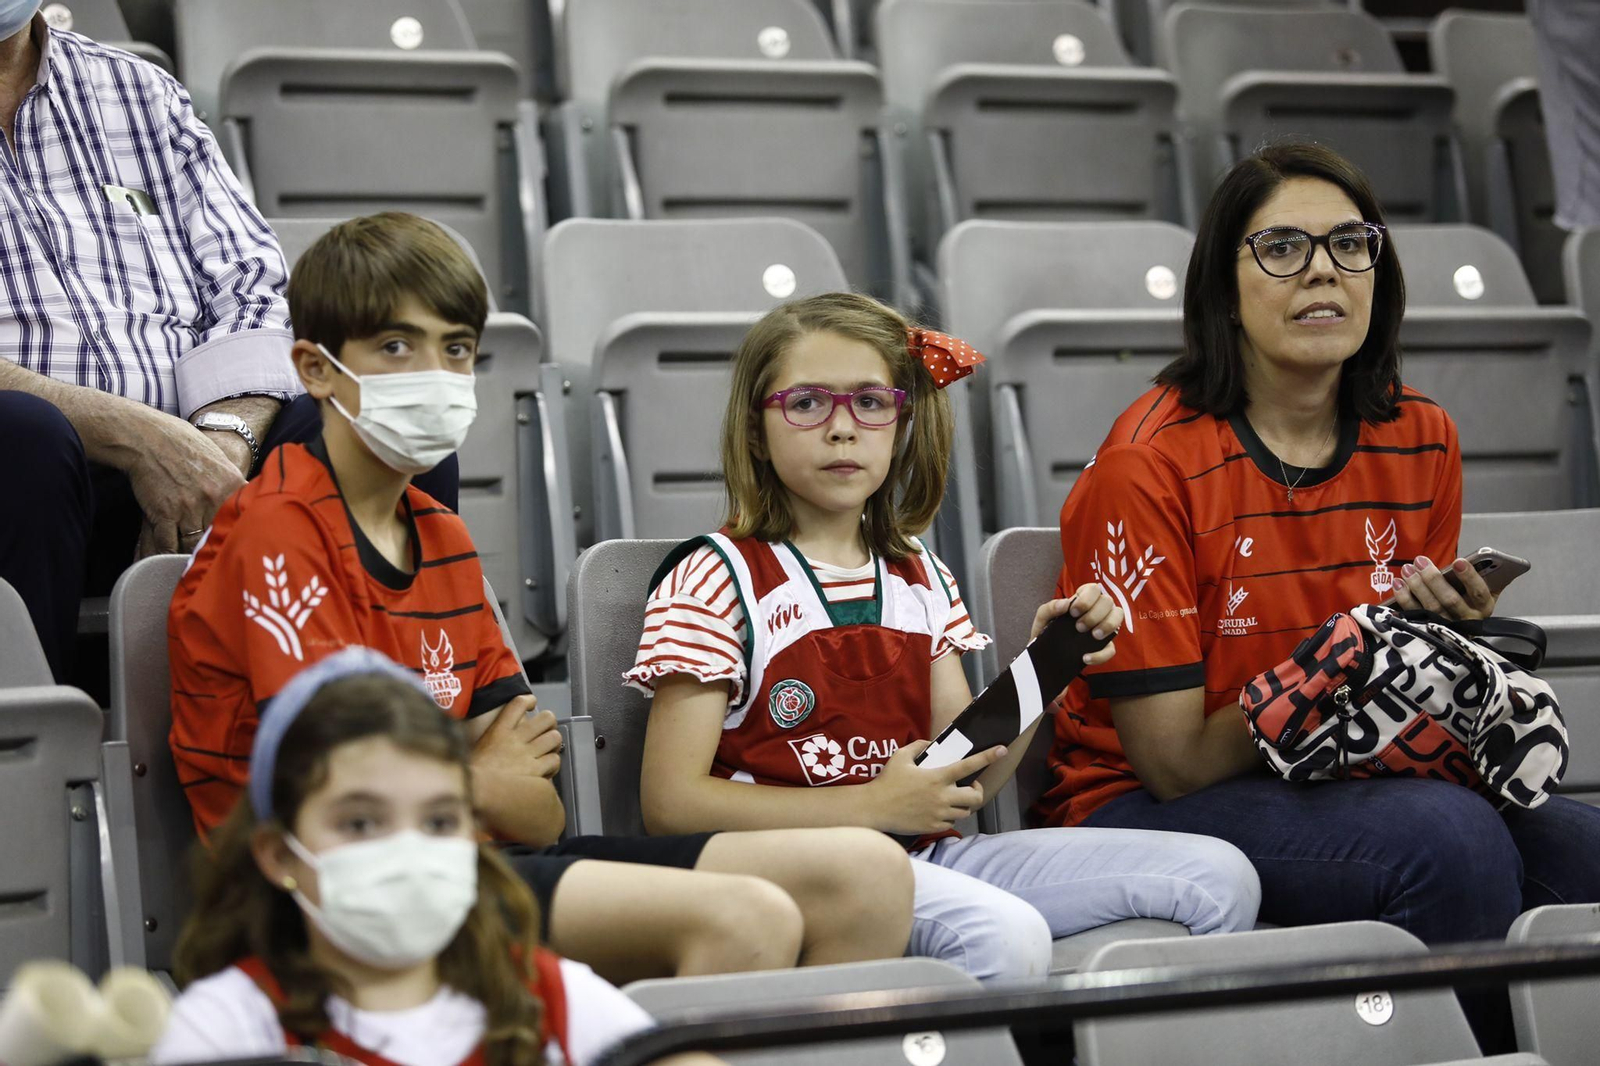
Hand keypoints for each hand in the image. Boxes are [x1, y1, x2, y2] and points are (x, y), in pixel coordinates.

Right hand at [124, 407, 245, 556]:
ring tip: (195, 572)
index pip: (245, 518)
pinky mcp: (164, 514)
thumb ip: (235, 485)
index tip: (246, 551)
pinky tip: (168, 565)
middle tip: (222, 569)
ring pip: (194, 546)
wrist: (149, 437)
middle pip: (221, 536)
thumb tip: (249, 502)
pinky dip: (166, 556)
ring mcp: (188, 508)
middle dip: (220, 553)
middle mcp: (213, 498)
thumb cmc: (185, 446)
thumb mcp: (221, 461)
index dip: (244, 537)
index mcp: (233, 484)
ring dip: (193, 559)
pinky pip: (166, 544)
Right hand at [471, 696, 561, 779]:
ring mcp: (526, 754)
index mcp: (498, 731)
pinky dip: (553, 765)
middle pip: (546, 718)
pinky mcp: (535, 771)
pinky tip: (545, 771)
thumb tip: (500, 738)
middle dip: (550, 724)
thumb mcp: (474, 748)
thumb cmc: (471, 774)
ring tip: (548, 752)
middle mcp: (515, 739)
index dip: (529, 700)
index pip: (518, 704)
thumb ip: (491, 739)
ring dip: (554, 745)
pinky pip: (554, 760)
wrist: (472, 792)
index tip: (532, 703)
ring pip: (555, 738)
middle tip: (546, 733)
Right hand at [867, 740, 1005, 834]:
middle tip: (970, 788)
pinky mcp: (933, 827)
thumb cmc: (887, 781)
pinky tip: (939, 811)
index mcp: (937, 777)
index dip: (988, 757)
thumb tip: (930, 744)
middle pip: (975, 797)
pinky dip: (949, 817)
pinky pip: (950, 823)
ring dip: (963, 805)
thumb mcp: (901, 757)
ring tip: (953, 800)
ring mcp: (938, 814)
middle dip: (977, 792)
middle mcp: (942, 796)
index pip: (968, 766)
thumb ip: (918, 747)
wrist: (874, 809)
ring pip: (965, 812)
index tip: (1002, 750)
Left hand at [1032, 583, 1121, 665]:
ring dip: (1108, 625)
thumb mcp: (1043, 618)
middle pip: (1108, 601)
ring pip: (1118, 616)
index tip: (1074, 612)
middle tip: (1079, 627)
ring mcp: (1104, 627)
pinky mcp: (1104, 647)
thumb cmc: (1047, 630)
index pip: (1094, 589)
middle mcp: (1097, 610)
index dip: (1087, 599)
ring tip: (1093, 636)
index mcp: (1083, 599)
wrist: (1045, 656)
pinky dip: (1101, 654)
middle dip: (1094, 614)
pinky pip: (1111, 649)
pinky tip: (1086, 657)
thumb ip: (1049, 608)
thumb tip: (1065, 604)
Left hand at [1392, 555, 1495, 620]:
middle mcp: (1467, 619)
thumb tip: (1477, 556)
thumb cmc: (1469, 598)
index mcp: (1483, 606)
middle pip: (1450, 600)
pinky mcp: (1427, 629)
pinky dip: (1404, 598)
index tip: (1458, 561)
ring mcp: (1446, 626)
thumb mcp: (1480, 589)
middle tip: (1420, 561)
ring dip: (1417, 586)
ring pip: (1431, 607)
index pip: (1479, 592)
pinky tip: (1398, 583)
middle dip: (1433, 579)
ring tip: (1407, 569)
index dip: (1469, 577)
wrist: (1458, 628)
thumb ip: (1479, 574)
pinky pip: (1414, 613)